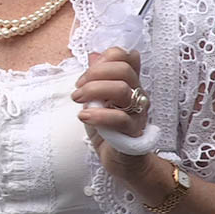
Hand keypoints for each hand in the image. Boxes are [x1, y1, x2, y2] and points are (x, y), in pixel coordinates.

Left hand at [73, 47, 152, 179]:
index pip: (125, 57)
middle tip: (78, 88)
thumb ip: (97, 78)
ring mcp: (137, 112)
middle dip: (95, 74)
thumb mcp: (97, 99)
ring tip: (77, 100)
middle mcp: (137, 94)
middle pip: (123, 70)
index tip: (85, 75)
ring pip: (122, 89)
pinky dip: (98, 115)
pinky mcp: (133, 131)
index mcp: (129, 83)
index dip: (104, 59)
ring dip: (93, 91)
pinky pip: (120, 118)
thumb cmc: (108, 127)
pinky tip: (84, 116)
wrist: (119, 159)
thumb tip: (94, 54)